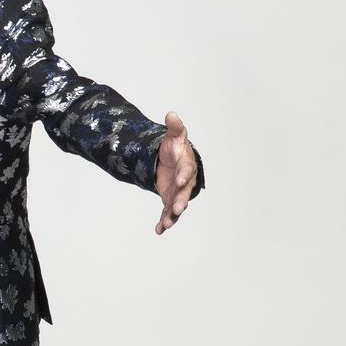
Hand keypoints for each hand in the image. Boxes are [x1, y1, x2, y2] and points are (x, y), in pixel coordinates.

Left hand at [154, 111, 198, 235]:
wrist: (174, 160)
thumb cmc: (176, 148)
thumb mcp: (174, 137)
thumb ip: (174, 128)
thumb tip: (171, 114)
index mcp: (186, 166)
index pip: (186, 171)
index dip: (184, 175)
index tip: (179, 179)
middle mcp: (184, 182)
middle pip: (184, 193)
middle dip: (181, 201)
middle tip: (178, 209)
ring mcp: (177, 193)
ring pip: (176, 206)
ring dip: (171, 216)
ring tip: (165, 225)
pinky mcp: (170, 201)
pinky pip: (167, 213)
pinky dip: (164, 221)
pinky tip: (158, 231)